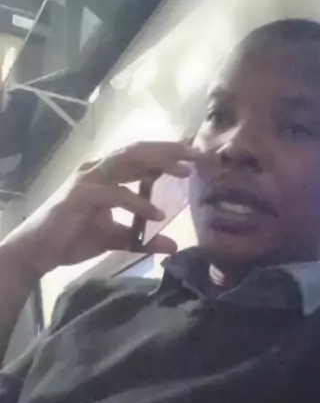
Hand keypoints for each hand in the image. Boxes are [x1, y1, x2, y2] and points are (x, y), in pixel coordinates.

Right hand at [0, 141, 202, 279]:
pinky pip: (115, 194)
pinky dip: (138, 202)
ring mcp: (88, 179)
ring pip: (128, 162)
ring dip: (159, 163)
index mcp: (106, 174)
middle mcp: (98, 169)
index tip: (195, 156)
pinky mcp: (81, 195)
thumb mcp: (116, 239)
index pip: (141, 156)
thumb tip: (173, 245)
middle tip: (199, 155)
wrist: (38, 251)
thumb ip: (143, 239)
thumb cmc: (72, 238)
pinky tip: (157, 212)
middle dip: (170, 150)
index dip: (168, 153)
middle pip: (139, 151)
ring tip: (185, 171)